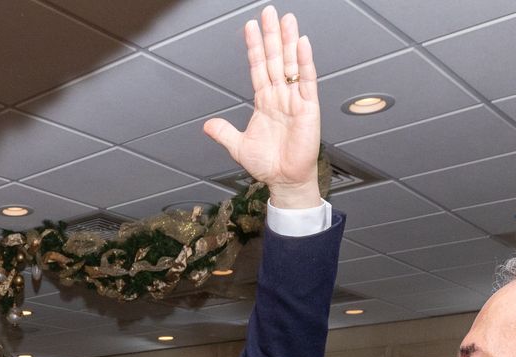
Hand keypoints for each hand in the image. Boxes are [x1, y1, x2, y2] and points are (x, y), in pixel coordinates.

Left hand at [202, 6, 322, 208]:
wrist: (285, 181)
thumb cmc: (269, 164)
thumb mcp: (238, 146)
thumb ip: (224, 133)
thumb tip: (207, 125)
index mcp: (265, 102)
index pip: (258, 68)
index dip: (254, 48)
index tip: (250, 28)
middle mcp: (280, 97)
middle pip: (274, 59)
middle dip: (271, 36)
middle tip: (269, 12)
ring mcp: (295, 100)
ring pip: (291, 64)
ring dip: (288, 42)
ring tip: (287, 20)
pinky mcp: (308, 108)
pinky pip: (307, 81)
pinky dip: (304, 62)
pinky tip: (302, 44)